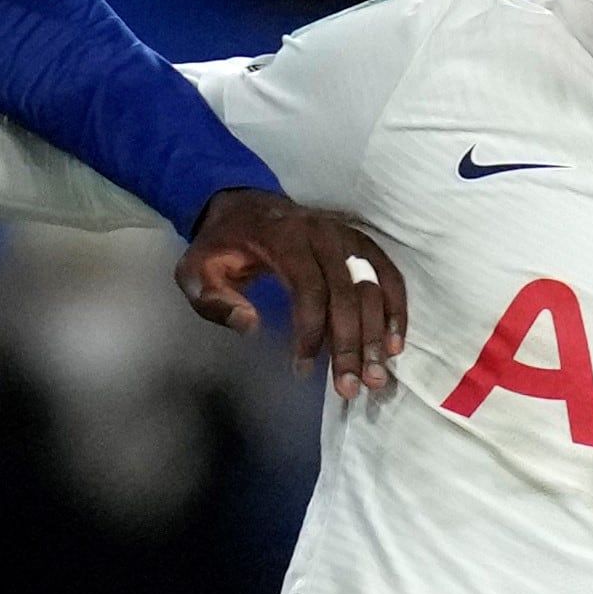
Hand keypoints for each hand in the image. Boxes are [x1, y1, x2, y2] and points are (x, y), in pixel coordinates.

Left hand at [179, 186, 405, 398]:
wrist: (244, 206)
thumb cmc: (221, 246)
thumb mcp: (196, 271)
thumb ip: (215, 300)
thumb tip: (250, 325)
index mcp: (283, 237)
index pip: (309, 287)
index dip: (311, 331)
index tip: (303, 369)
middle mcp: (323, 233)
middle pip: (347, 292)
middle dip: (350, 344)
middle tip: (350, 387)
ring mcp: (346, 236)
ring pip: (373, 286)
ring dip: (378, 334)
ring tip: (376, 375)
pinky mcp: (360, 243)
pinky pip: (388, 274)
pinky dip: (396, 309)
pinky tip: (395, 344)